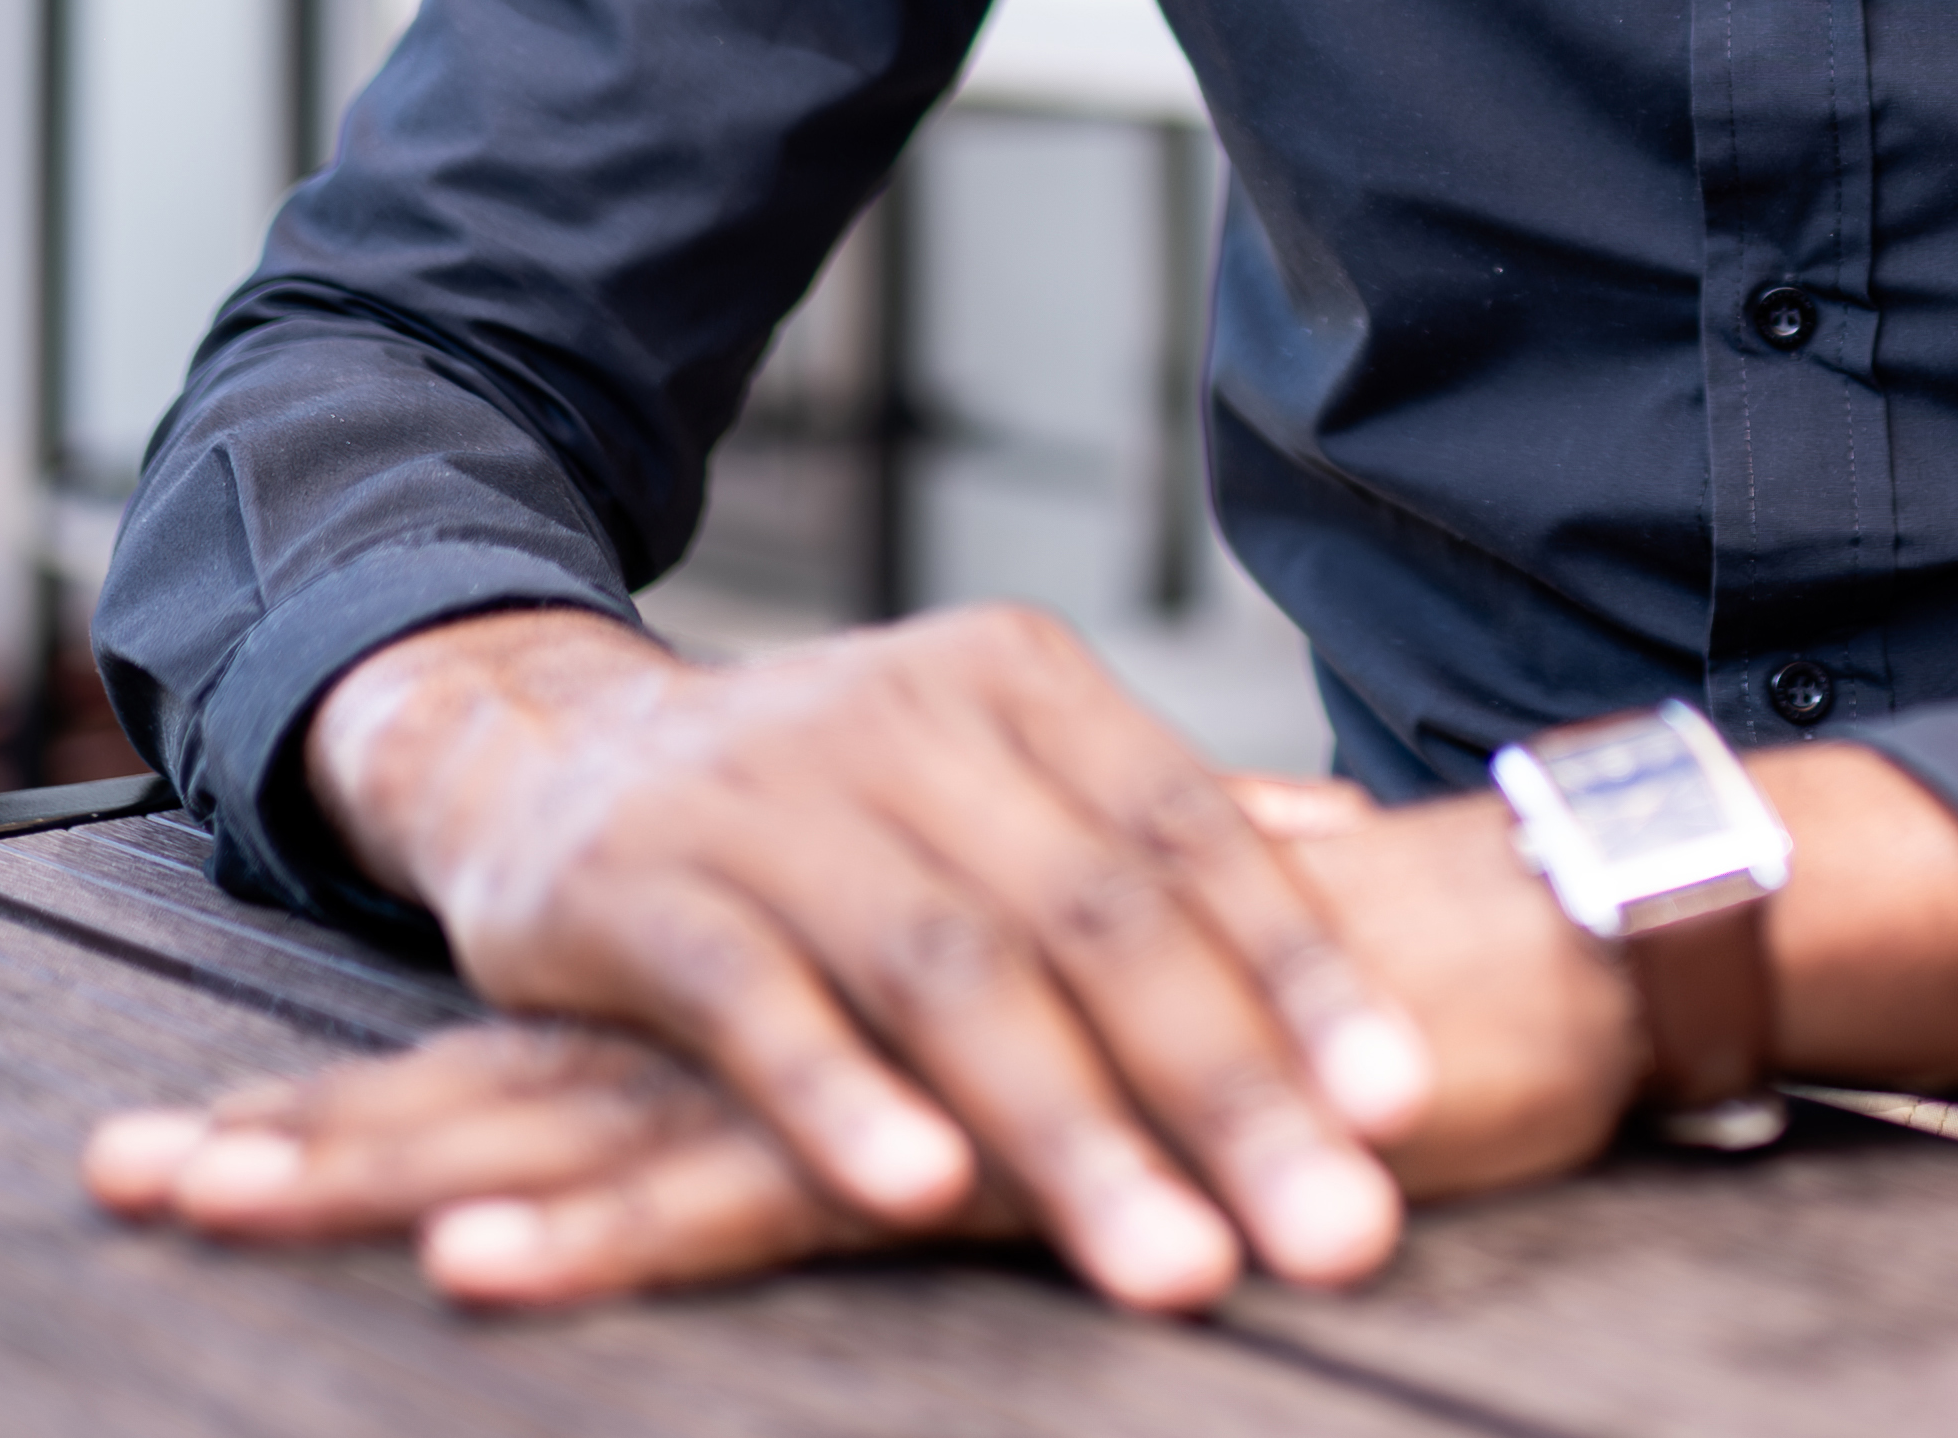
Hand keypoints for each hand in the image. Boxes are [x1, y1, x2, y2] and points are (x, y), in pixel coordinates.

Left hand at [84, 683, 1957, 1313]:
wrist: (1525, 959)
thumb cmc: (1361, 1012)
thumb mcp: (1168, 1046)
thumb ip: (1070, 1029)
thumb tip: (1008, 1046)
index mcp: (906, 992)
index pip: (647, 1043)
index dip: (456, 1096)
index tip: (261, 1144)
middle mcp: (890, 1003)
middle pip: (588, 1067)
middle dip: (365, 1134)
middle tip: (151, 1180)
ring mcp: (938, 1054)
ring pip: (637, 1115)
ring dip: (429, 1169)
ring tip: (241, 1211)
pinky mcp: (1000, 1123)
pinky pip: (778, 1182)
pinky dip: (628, 1214)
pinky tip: (494, 1253)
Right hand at [263, 603, 1443, 1305]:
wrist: (552, 748)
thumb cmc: (829, 796)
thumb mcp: (996, 773)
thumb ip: (1159, 815)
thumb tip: (1354, 835)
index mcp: (1024, 685)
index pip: (1193, 836)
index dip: (1303, 970)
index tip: (1405, 1103)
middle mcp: (916, 718)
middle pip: (1100, 915)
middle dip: (1228, 1088)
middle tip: (1338, 1232)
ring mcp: (775, 795)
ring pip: (951, 970)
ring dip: (1070, 1131)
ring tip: (1179, 1271)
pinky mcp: (641, 886)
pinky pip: (756, 1000)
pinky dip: (840, 1096)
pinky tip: (920, 1195)